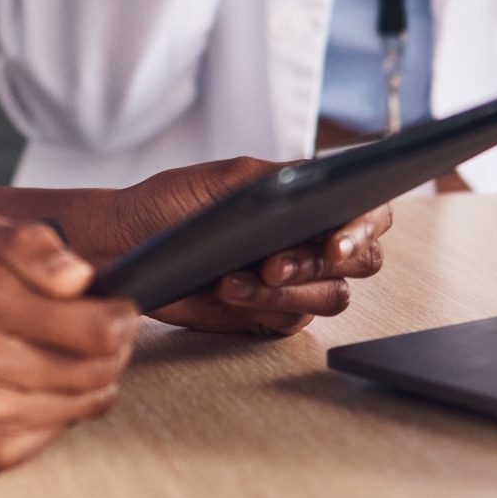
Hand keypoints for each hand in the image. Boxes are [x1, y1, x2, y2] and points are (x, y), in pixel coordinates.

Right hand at [0, 215, 135, 470]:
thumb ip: (29, 243)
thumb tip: (81, 277)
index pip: (97, 327)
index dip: (120, 314)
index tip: (112, 305)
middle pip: (102, 367)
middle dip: (113, 345)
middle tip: (94, 328)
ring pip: (89, 401)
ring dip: (91, 376)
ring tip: (60, 353)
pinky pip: (60, 429)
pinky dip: (59, 405)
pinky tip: (30, 383)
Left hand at [91, 158, 392, 337]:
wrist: (127, 243)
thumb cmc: (175, 203)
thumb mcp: (229, 178)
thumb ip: (281, 178)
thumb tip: (322, 180)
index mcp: (313, 202)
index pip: (369, 213)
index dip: (365, 228)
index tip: (338, 242)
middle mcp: (312, 242)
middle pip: (361, 262)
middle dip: (321, 263)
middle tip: (279, 264)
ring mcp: (296, 283)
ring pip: (330, 296)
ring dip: (289, 288)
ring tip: (248, 274)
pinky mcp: (272, 316)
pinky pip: (290, 319)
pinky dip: (263, 305)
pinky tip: (230, 288)